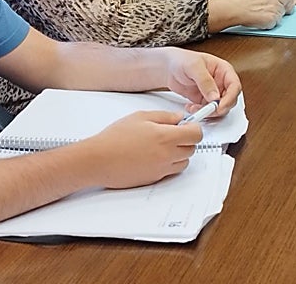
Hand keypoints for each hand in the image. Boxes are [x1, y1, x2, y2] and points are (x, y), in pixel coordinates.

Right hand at [84, 110, 201, 187]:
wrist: (98, 160)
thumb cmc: (115, 137)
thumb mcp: (141, 117)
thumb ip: (164, 116)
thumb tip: (179, 118)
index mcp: (166, 137)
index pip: (196, 134)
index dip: (194, 128)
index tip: (189, 125)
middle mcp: (167, 155)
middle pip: (192, 149)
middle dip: (186, 140)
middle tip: (172, 133)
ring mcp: (161, 169)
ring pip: (183, 162)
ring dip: (179, 153)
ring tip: (162, 145)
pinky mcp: (154, 179)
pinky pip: (170, 171)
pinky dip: (168, 164)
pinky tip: (153, 155)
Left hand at [159, 47, 242, 116]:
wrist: (168, 68)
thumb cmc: (182, 60)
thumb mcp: (194, 67)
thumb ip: (205, 81)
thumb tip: (215, 96)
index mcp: (224, 70)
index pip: (234, 86)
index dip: (230, 97)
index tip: (220, 106)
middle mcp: (221, 82)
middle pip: (229, 100)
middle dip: (219, 108)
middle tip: (207, 110)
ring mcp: (213, 92)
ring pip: (219, 108)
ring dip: (208, 112)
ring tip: (195, 108)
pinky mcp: (204, 100)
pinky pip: (207, 111)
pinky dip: (200, 112)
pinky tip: (190, 107)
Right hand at [226, 0, 289, 27]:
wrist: (234, 8)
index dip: (279, 3)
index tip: (274, 5)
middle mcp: (275, 2)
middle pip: (282, 9)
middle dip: (276, 11)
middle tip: (266, 12)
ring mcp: (274, 12)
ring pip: (279, 18)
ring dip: (272, 18)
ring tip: (261, 17)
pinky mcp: (270, 21)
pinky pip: (273, 24)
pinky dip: (268, 25)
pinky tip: (260, 21)